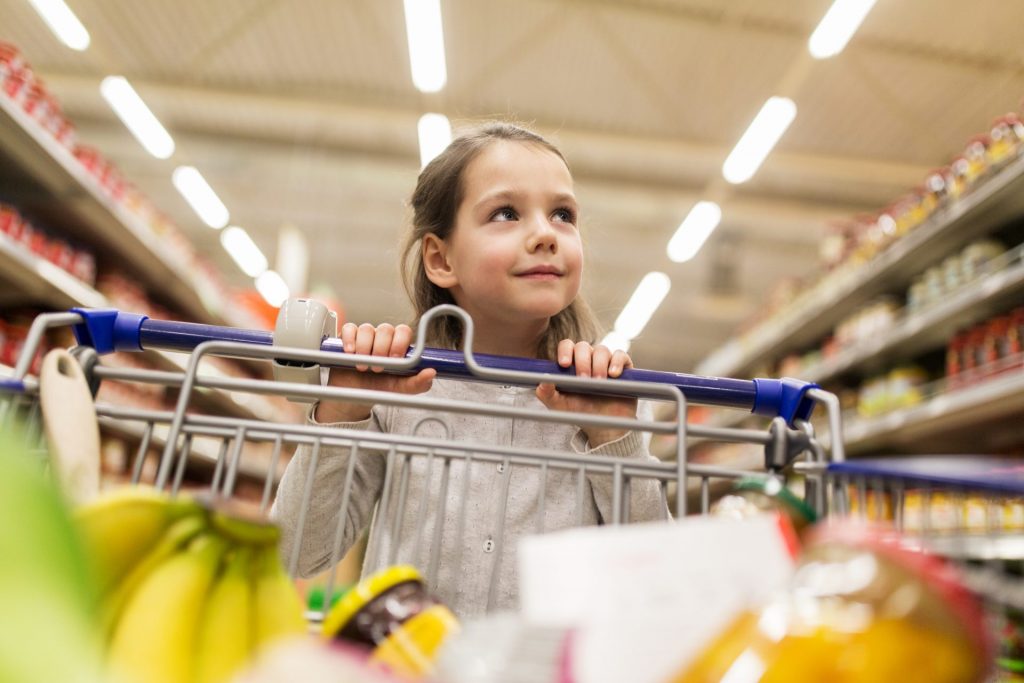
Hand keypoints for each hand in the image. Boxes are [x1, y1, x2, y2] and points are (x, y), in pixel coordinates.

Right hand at [315, 322, 435, 422]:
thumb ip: (418, 383)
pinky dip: (350, 340)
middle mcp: (383, 337)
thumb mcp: (401, 389)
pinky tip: (350, 354)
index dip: (400, 342)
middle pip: (386, 329)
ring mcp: (365, 336)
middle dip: (382, 348)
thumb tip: (431, 372)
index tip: (395, 359)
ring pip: (367, 329)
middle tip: (378, 368)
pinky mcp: (348, 338)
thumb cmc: (381, 388)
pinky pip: (349, 329)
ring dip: (365, 347)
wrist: (357, 396)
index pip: (403, 331)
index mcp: (398, 344)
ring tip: (363, 366)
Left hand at [535, 340, 636, 446]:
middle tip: (583, 379)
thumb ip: (547, 394)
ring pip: (602, 350)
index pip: (567, 346)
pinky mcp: (623, 367)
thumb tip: (541, 381)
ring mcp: (606, 361)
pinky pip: (620, 355)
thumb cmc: (579, 412)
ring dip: (599, 365)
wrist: (603, 426)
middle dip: (582, 361)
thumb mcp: (559, 405)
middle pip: (583, 346)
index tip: (564, 364)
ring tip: (598, 382)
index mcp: (571, 363)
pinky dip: (616, 362)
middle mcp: (588, 358)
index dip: (565, 351)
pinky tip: (613, 375)